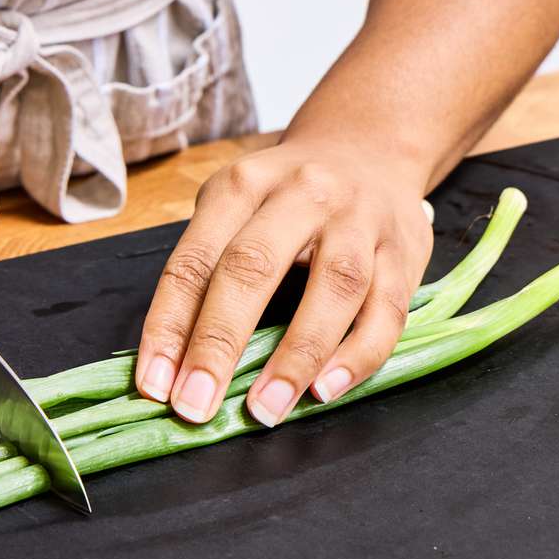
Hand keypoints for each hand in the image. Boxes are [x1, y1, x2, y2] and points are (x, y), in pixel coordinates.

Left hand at [135, 137, 433, 425]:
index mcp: (242, 184)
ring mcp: (359, 219)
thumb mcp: (235, 208)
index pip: (195, 260)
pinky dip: (356, 356)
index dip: (169, 325)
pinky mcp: (406, 251)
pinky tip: (324, 391)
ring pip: (333, 288)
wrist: (369, 148)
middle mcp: (302, 193)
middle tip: (195, 406)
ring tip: (264, 410)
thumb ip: (208, 271)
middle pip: (254, 267)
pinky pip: (386, 310)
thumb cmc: (285, 198)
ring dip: (295, 356)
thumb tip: (174, 362)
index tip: (153, 384)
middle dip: (218, 344)